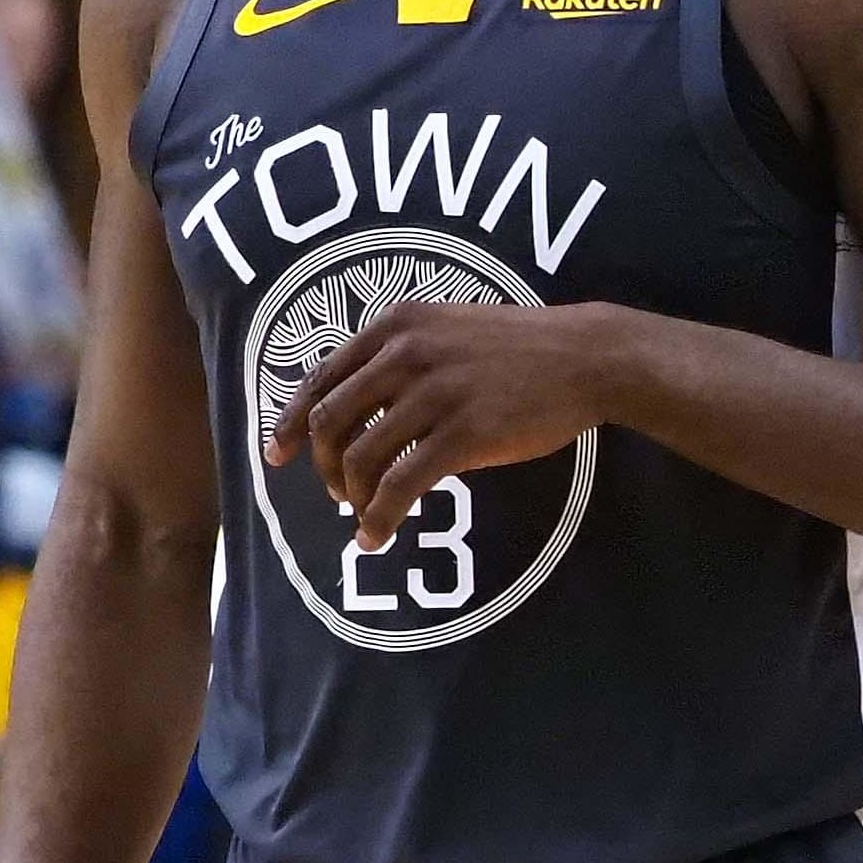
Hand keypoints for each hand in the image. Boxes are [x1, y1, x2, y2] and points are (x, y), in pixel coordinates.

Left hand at [266, 300, 617, 549]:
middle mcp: (405, 355)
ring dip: (353, 496)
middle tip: (334, 491)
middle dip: (324, 465)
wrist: (584, 358)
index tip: (278, 454)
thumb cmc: (518, 348)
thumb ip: (399, 358)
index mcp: (395, 327)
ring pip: (361, 457)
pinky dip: (381, 517)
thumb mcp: (446, 330)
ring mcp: (433, 394)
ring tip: (364, 515)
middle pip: (332, 421)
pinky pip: (401, 485)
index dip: (294, 422)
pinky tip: (379, 535)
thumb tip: (358, 411)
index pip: (322, 378)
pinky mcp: (463, 434)